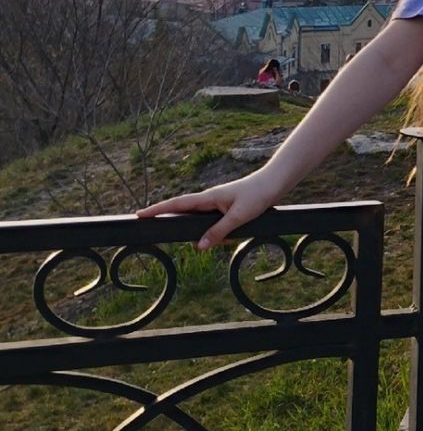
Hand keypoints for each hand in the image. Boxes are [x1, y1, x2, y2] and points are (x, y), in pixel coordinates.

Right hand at [139, 169, 284, 250]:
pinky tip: (234, 236)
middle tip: (165, 230)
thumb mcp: (238, 217)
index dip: (158, 209)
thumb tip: (198, 246)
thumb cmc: (257, 195)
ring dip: (210, 235)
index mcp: (208, 198)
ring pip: (202, 224)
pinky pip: (216, 225)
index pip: (177, 204)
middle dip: (177, 225)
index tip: (139, 214)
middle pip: (184, 214)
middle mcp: (209, 200)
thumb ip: (219, 232)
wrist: (275, 184)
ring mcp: (217, 205)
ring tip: (229, 237)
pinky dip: (222, 233)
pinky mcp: (226, 209)